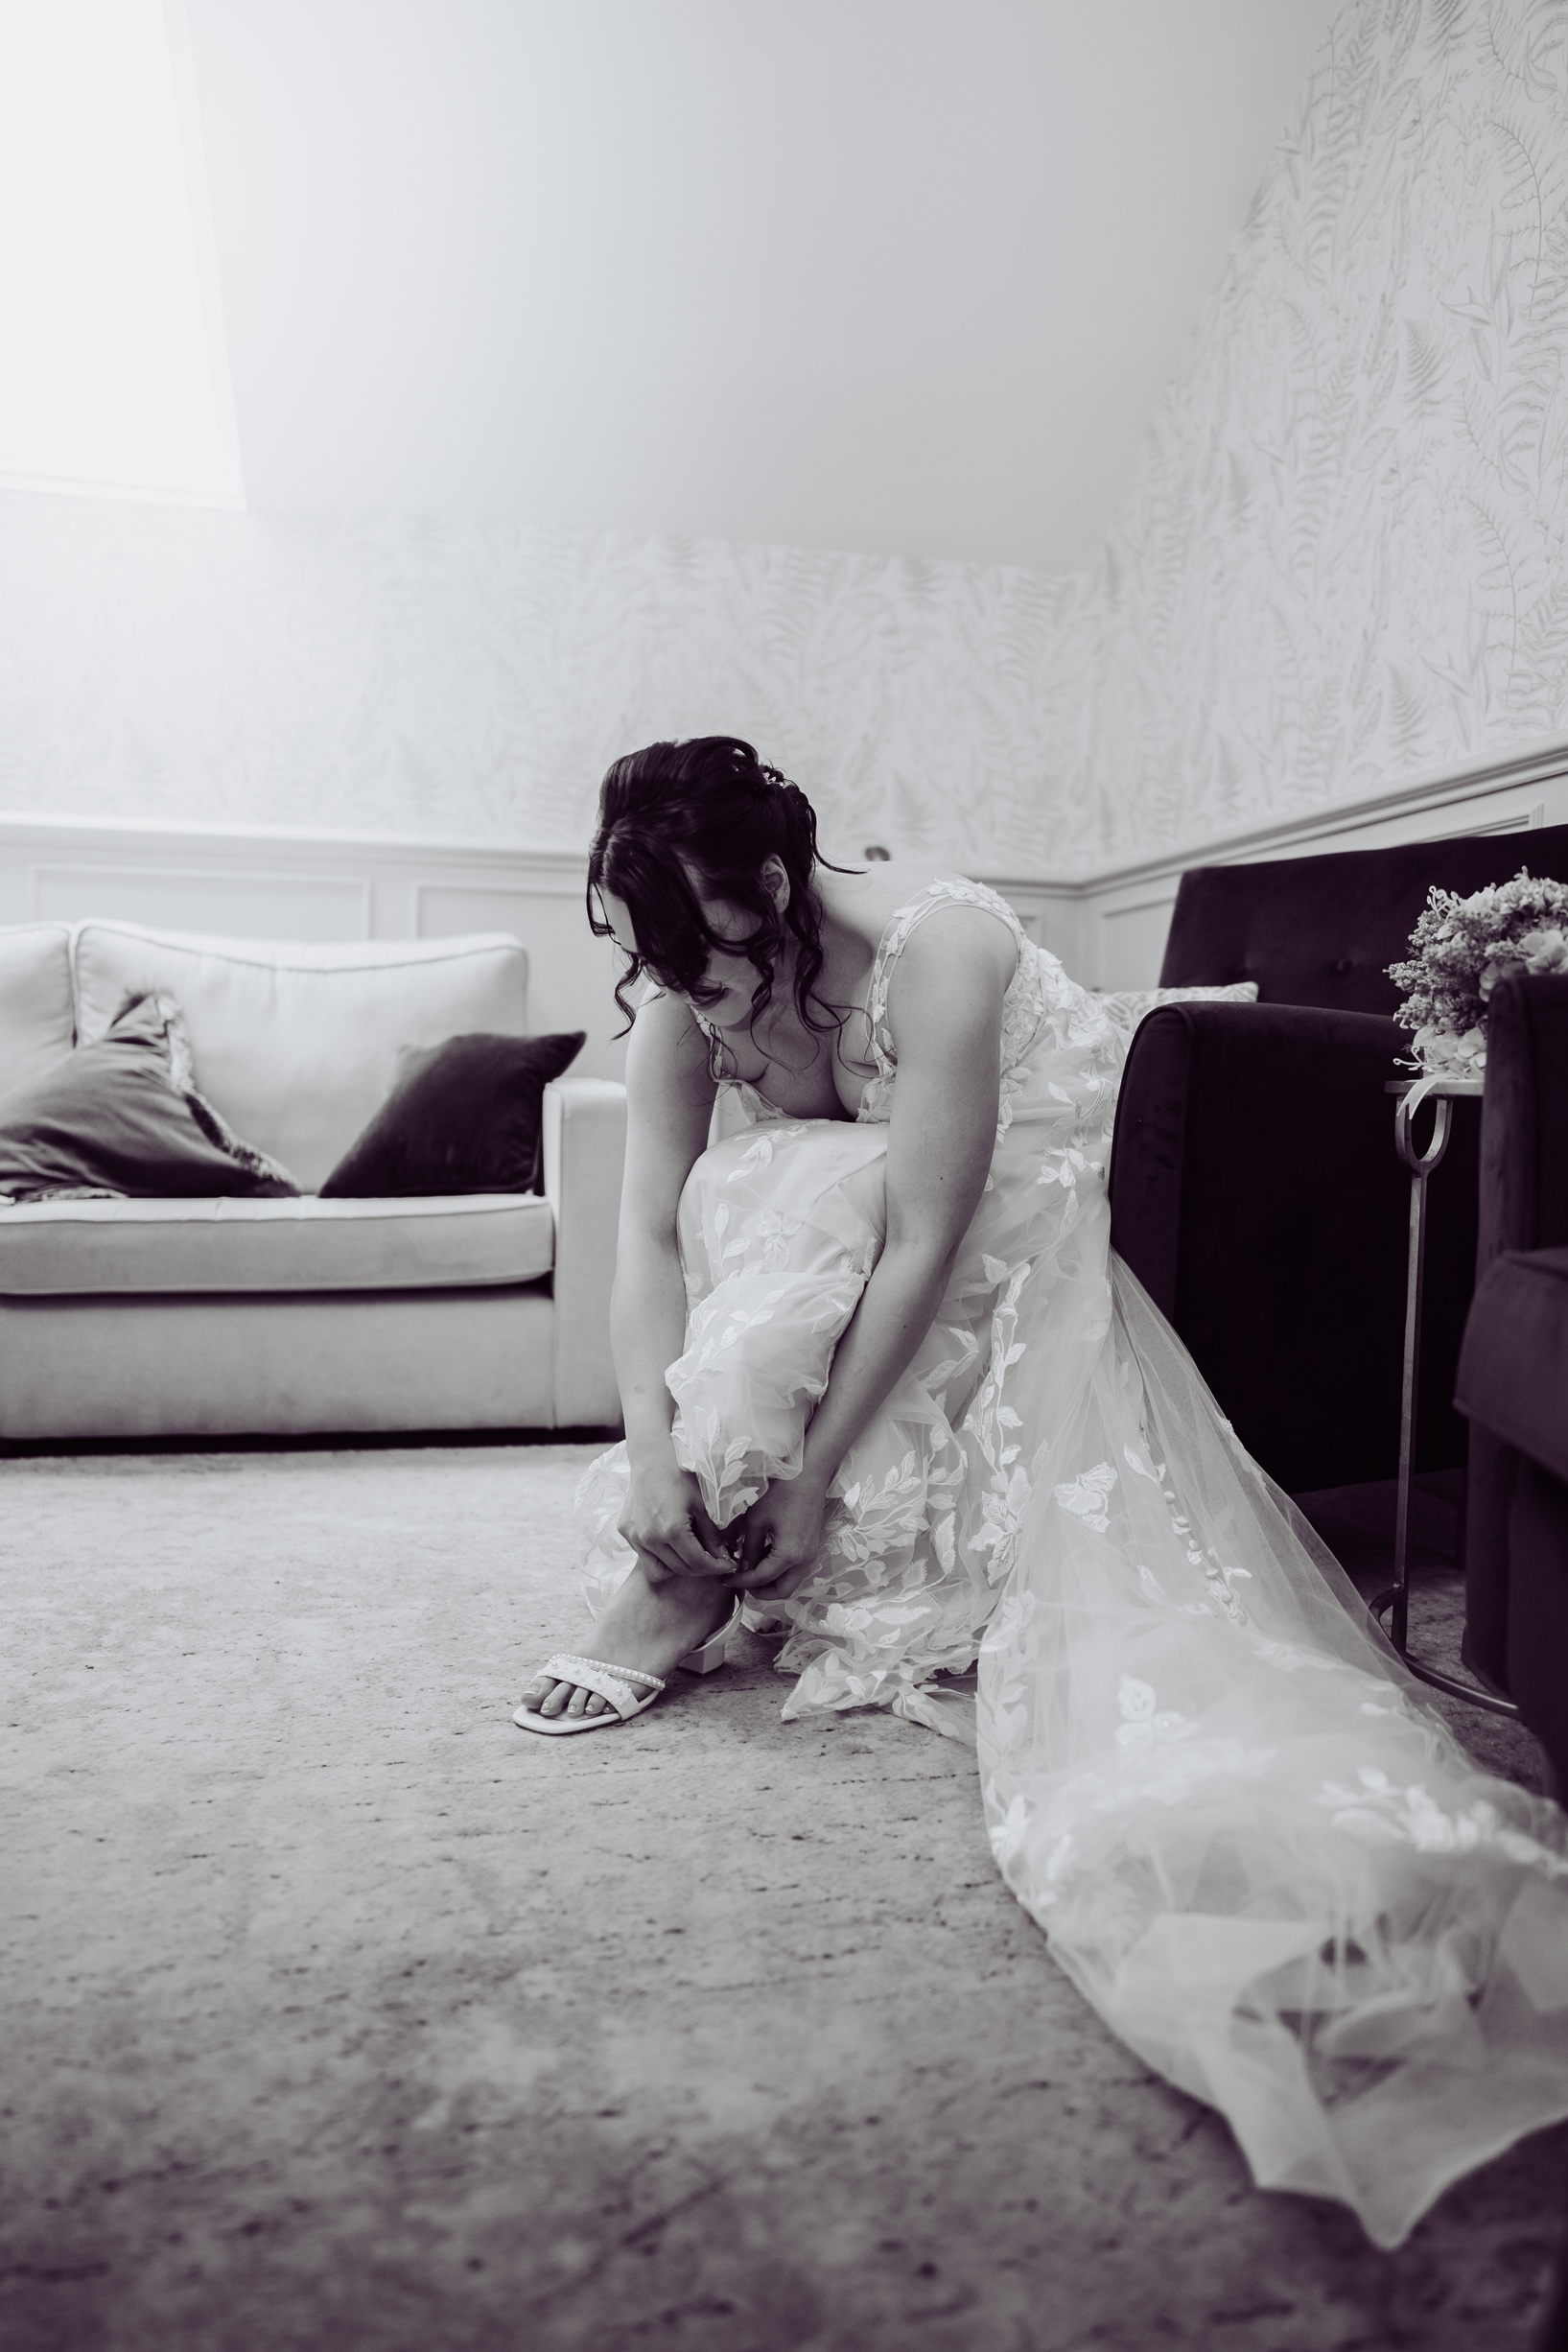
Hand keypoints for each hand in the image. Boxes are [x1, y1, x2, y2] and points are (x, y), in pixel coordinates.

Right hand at [619, 1452, 734, 1581]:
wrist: (650, 1457)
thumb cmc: (680, 1475)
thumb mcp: (701, 1504)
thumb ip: (712, 1535)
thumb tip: (724, 1558)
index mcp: (671, 1530)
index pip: (697, 1563)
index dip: (716, 1567)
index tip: (728, 1565)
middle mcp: (649, 1537)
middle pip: (680, 1569)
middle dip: (701, 1569)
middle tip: (714, 1560)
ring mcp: (634, 1536)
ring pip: (658, 1571)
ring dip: (677, 1568)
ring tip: (689, 1553)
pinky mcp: (625, 1532)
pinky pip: (644, 1557)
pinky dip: (659, 1556)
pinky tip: (669, 1542)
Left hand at [728, 1472, 830, 1593]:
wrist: (809, 1475)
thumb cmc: (781, 1493)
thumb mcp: (756, 1521)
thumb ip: (749, 1548)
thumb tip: (742, 1567)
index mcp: (789, 1556)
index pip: (761, 1579)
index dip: (740, 1582)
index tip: (725, 1578)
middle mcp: (804, 1561)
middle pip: (781, 1591)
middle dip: (759, 1591)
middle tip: (740, 1580)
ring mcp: (811, 1555)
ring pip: (789, 1582)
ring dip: (770, 1581)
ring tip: (748, 1568)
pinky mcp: (811, 1548)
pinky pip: (794, 1570)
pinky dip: (778, 1570)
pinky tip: (762, 1555)